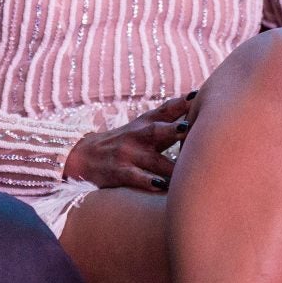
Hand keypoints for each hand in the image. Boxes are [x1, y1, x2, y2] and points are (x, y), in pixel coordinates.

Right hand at [63, 95, 190, 190]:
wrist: (83, 156)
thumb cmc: (124, 141)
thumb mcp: (142, 125)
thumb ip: (168, 115)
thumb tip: (197, 102)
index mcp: (145, 123)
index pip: (165, 111)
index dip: (182, 104)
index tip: (198, 97)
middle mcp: (137, 136)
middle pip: (158, 131)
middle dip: (174, 130)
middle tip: (189, 129)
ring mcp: (127, 154)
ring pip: (152, 159)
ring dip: (169, 164)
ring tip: (186, 168)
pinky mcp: (118, 172)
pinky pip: (135, 177)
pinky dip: (148, 182)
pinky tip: (161, 186)